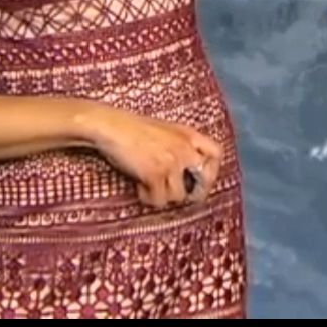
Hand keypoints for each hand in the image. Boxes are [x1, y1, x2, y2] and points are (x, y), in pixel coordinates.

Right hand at [81, 104, 223, 209]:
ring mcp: (171, 162)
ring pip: (179, 196)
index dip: (212, 170)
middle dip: (195, 194)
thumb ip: (178, 146)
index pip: (216, 153)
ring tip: (149, 186)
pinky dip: (147, 198)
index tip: (201, 179)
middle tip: (184, 198)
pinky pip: (159, 200)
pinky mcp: (156, 174)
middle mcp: (184, 148)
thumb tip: (184, 174)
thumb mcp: (163, 130)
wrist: (110, 126)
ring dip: (163, 196)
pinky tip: (139, 188)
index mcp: (188, 134)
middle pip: (205, 180)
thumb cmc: (130, 128)